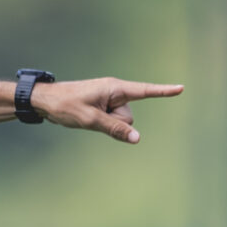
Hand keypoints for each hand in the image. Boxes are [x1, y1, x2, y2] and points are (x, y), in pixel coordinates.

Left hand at [28, 77, 183, 143]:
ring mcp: (109, 99)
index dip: (163, 91)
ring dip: (106, 123)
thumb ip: (115, 129)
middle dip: (115, 123)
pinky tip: (88, 116)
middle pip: (129, 117)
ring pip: (121, 121)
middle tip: (90, 115)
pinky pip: (112, 120)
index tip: (181, 88)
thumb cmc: (66, 106)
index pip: (144, 91)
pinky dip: (104, 122)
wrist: (45, 100)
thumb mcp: (90, 120)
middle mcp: (115, 91)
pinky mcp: (104, 106)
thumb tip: (137, 138)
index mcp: (114, 88)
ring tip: (86, 114)